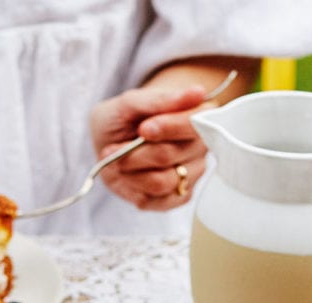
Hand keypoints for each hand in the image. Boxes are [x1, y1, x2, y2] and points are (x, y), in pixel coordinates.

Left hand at [89, 85, 208, 210]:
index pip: (194, 125)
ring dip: (131, 172)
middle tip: (114, 147)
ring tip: (118, 161)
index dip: (167, 128)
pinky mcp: (178, 197)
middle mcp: (200, 147)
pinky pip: (155, 201)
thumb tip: (199, 93)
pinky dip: (133, 189)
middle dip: (134, 153)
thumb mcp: (130, 102)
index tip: (144, 129)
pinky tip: (128, 176)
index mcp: (198, 117)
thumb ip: (160, 99)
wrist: (110, 140)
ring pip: (161, 182)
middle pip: (168, 156)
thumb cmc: (123, 118)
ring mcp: (191, 175)